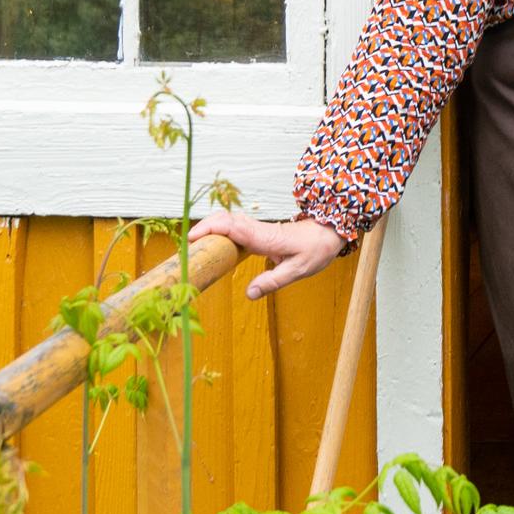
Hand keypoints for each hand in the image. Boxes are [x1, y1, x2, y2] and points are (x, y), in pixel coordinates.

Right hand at [190, 210, 348, 300]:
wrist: (328, 232)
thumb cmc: (315, 249)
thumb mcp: (298, 270)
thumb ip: (273, 281)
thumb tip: (248, 294)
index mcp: (265, 237)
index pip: (233, 227)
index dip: (211, 229)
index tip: (192, 238)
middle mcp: (257, 229)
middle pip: (223, 220)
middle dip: (202, 228)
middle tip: (184, 247)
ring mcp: (256, 228)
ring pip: (226, 221)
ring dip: (208, 229)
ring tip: (191, 247)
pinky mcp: (256, 231)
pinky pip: (232, 227)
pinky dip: (217, 231)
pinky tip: (210, 245)